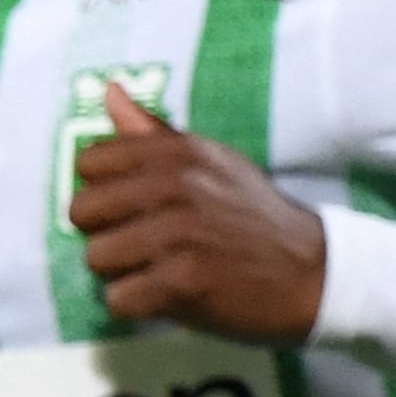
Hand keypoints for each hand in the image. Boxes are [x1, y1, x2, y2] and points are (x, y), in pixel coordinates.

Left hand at [69, 84, 328, 340]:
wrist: (313, 272)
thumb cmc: (254, 217)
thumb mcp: (212, 162)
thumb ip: (153, 132)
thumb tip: (109, 90)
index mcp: (179, 152)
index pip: (90, 162)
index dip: (106, 190)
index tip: (134, 207)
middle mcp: (176, 186)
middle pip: (82, 213)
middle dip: (106, 233)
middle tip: (144, 245)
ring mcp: (179, 233)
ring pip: (96, 258)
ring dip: (123, 272)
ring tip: (160, 270)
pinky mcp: (183, 281)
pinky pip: (118, 299)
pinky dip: (139, 306)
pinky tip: (170, 296)